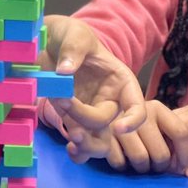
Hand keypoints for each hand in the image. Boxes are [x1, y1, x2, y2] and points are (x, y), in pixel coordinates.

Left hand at [41, 15, 146, 164]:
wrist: (50, 45)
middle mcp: (111, 102)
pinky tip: (70, 149)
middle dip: (86, 117)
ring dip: (87, 144)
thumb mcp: (75, 34)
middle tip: (62, 100)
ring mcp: (93, 115)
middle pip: (110, 123)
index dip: (133, 120)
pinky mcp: (75, 123)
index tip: (119, 127)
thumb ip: (74, 49)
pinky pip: (83, 147)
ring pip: (100, 142)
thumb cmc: (71, 36)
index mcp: (121, 82)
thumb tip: (65, 71)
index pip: (137, 106)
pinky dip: (78, 153)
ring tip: (72, 137)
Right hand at [102, 98, 187, 174]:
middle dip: (160, 166)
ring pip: (141, 160)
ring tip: (138, 163)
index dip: (186, 155)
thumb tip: (186, 167)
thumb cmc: (136, 126)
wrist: (95, 112)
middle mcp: (140, 113)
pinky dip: (122, 166)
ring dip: (141, 168)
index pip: (181, 133)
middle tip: (154, 165)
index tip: (183, 168)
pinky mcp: (103, 135)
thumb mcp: (156, 125)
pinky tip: (122, 158)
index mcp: (157, 108)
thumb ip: (173, 139)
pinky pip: (120, 163)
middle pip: (161, 154)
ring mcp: (120, 123)